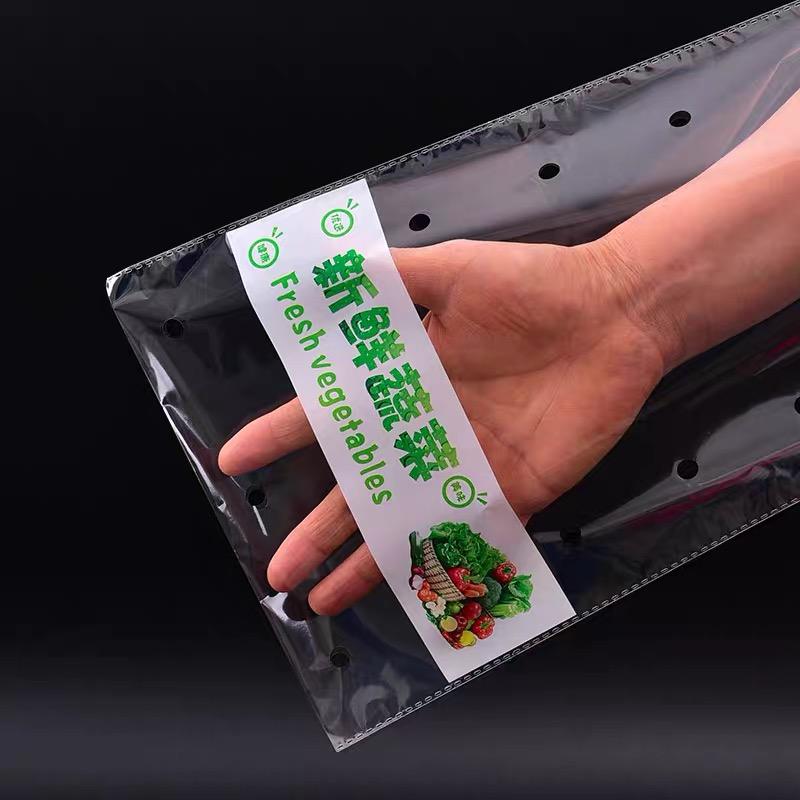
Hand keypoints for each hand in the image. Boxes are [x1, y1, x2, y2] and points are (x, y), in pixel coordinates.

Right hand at [218, 237, 667, 613]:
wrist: (615, 314)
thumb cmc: (533, 285)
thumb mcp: (454, 271)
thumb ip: (393, 278)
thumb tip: (326, 267)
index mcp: (404, 377)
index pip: (330, 412)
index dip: (280, 435)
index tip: (235, 459)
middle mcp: (426, 426)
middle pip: (360, 487)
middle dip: (317, 529)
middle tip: (277, 570)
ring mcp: (466, 461)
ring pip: (405, 521)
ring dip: (365, 562)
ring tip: (323, 599)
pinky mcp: (512, 486)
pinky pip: (466, 532)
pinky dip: (437, 564)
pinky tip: (407, 594)